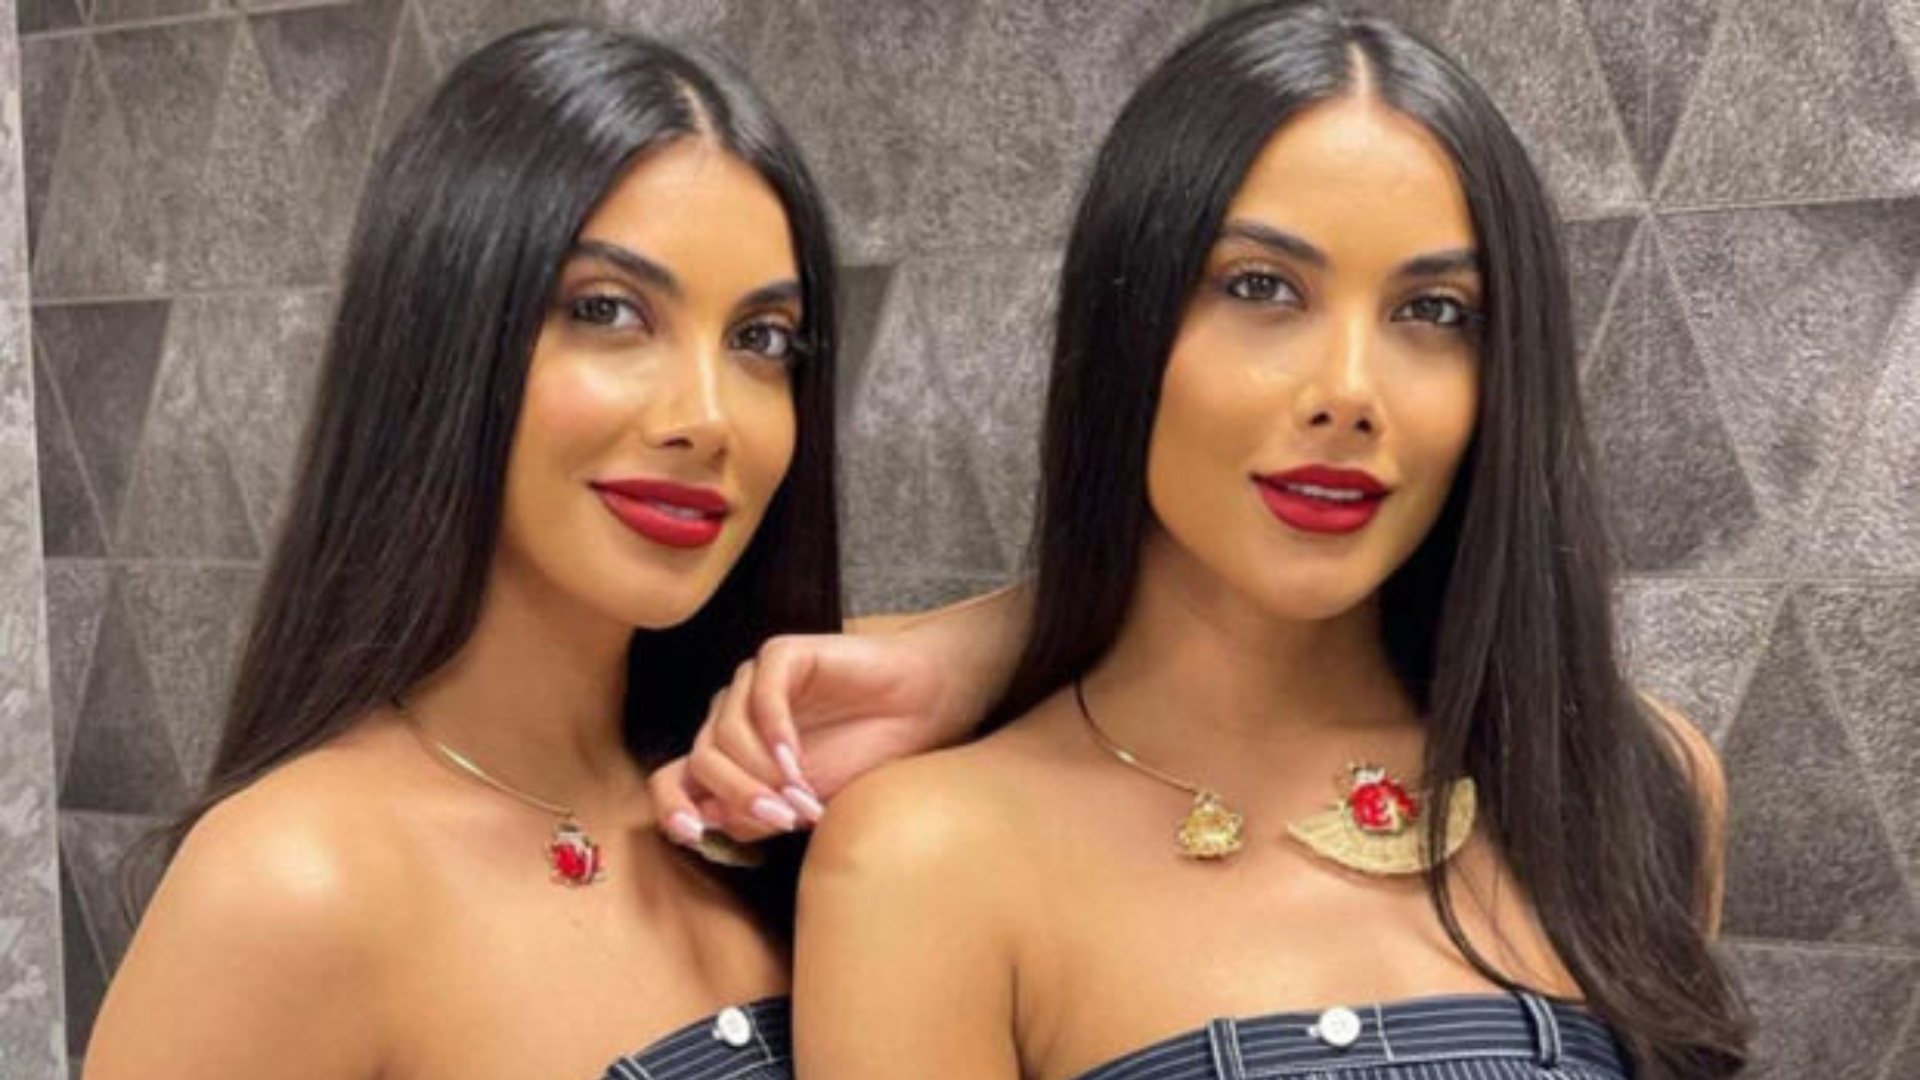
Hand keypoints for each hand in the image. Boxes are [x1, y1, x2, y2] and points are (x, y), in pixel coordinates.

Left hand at [648, 632, 963, 846]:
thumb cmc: (861, 757)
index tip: (694, 836)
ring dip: (760, 773)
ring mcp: (751, 685)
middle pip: (700, 762)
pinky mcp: (781, 656)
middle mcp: (730, 718)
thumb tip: (704, 825)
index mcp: (726, 757)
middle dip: (739, 797)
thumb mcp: (800, 805)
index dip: (671, 809)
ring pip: (724, 733)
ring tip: (802, 795)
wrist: (917, 711)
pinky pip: (760, 694)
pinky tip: (797, 760)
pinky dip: (774, 733)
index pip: (670, 780)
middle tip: (783, 820)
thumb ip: (751, 816)